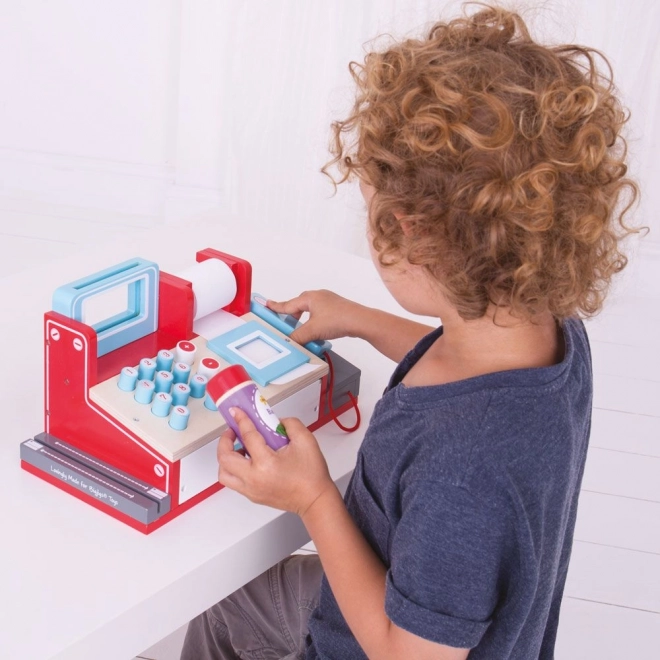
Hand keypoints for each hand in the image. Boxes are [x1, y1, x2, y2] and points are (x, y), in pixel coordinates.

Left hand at [217, 408, 335, 516]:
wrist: (315, 499)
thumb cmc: (311, 475)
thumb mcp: (305, 440)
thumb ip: (290, 424)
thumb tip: (276, 421)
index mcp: (266, 464)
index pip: (247, 436)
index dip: (241, 420)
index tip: (237, 412)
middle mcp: (254, 479)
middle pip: (225, 458)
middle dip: (224, 440)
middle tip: (233, 431)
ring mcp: (251, 490)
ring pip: (223, 473)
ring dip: (225, 458)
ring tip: (237, 448)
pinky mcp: (252, 495)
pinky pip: (233, 481)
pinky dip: (233, 468)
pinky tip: (246, 459)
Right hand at [267, 290, 360, 345]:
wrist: (360, 321)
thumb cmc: (339, 319)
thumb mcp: (312, 330)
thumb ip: (297, 337)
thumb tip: (288, 342)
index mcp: (310, 298)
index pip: (288, 304)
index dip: (277, 307)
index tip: (268, 305)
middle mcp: (319, 297)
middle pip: (299, 307)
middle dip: (292, 316)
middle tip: (285, 325)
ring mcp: (329, 302)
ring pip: (310, 312)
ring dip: (305, 322)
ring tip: (303, 333)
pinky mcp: (336, 310)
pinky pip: (320, 316)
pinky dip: (315, 324)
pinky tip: (317, 334)